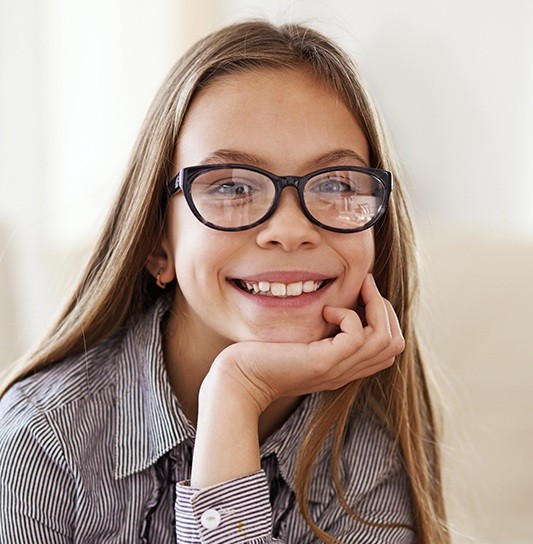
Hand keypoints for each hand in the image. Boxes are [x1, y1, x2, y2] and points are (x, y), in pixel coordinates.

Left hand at [210, 274, 404, 413]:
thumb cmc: (264, 356)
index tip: (364, 292)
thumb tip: (336, 303)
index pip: (389, 348)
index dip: (385, 317)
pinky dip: (349, 315)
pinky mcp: (323, 363)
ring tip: (356, 288)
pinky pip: (357, 337)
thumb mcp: (302, 342)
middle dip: (386, 308)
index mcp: (344, 366)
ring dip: (375, 305)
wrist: (239, 379)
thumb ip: (323, 331)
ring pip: (385, 339)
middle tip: (365, 285)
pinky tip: (327, 310)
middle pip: (395, 343)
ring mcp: (337, 369)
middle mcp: (346, 371)